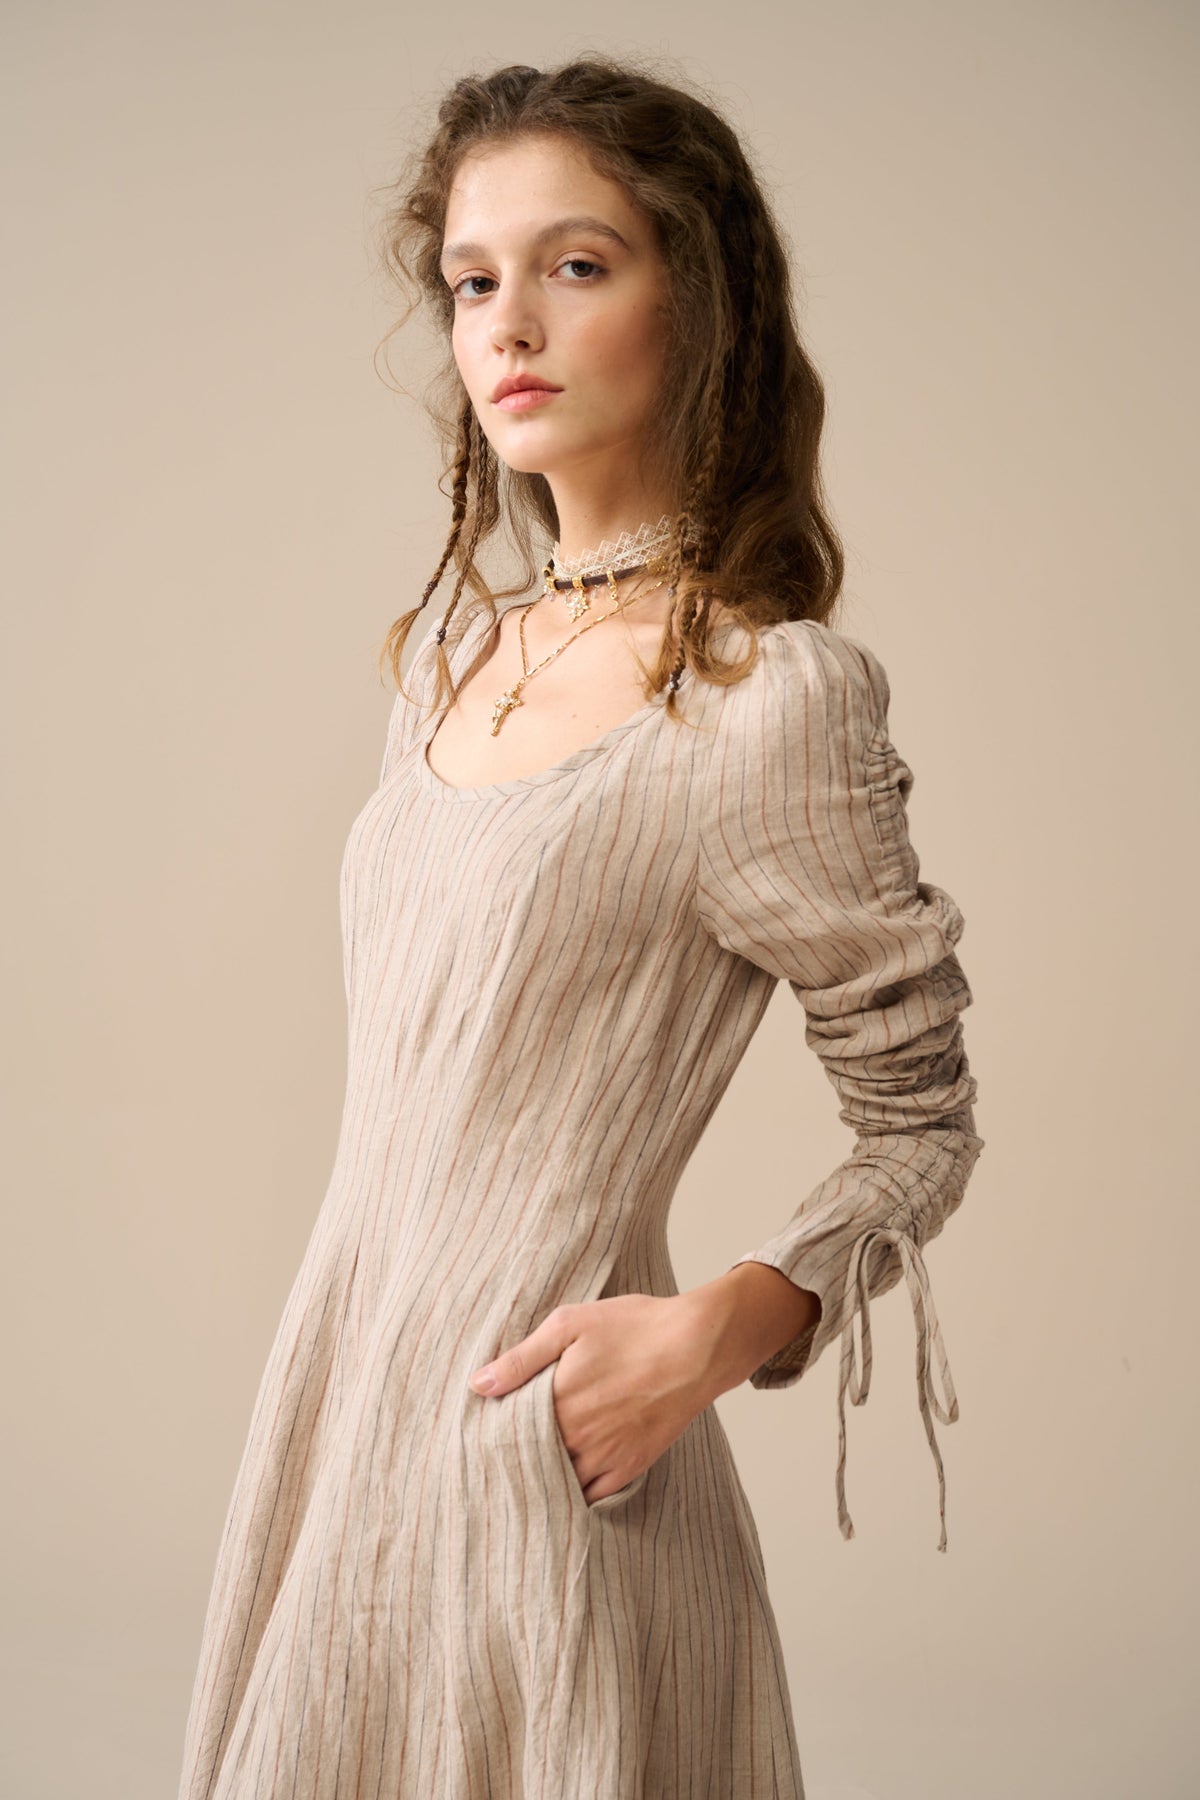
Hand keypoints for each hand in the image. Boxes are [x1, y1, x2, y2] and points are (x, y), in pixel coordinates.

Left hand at [467, 1294, 717, 1503]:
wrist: (697, 1346)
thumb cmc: (635, 1327)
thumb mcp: (570, 1324)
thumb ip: (521, 1358)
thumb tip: (478, 1385)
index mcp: (557, 1400)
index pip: (507, 1434)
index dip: (492, 1436)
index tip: (478, 1437)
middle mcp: (578, 1436)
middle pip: (528, 1463)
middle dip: (512, 1462)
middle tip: (493, 1463)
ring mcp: (606, 1456)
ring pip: (558, 1485)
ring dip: (540, 1482)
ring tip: (524, 1477)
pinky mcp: (630, 1467)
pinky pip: (591, 1496)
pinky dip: (573, 1495)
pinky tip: (562, 1487)